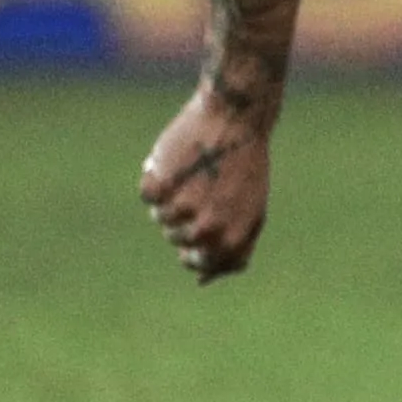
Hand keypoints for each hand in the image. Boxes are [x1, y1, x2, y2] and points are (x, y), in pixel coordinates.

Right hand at [138, 92, 271, 281]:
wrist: (236, 120)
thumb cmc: (246, 167)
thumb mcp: (253, 211)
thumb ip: (233, 248)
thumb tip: (202, 281)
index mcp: (230, 238)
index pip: (197, 263)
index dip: (194, 246)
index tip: (201, 224)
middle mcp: (205, 228)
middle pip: (176, 238)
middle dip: (185, 218)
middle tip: (205, 187)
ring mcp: (181, 208)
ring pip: (160, 216)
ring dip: (171, 198)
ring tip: (196, 172)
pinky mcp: (160, 186)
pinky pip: (148, 194)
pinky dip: (158, 179)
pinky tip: (180, 163)